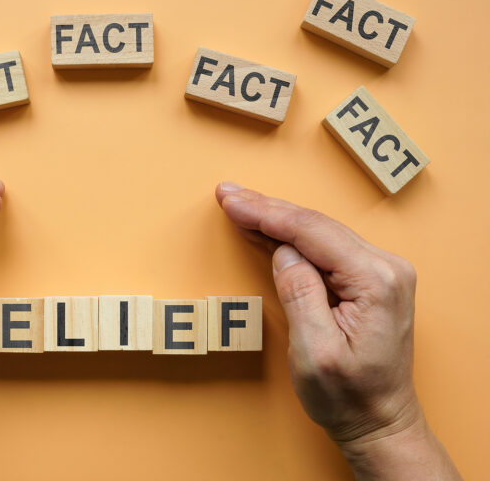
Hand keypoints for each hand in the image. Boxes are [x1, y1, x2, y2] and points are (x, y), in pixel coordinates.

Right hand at [216, 182, 460, 479]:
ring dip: (277, 218)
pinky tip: (268, 227)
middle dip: (267, 209)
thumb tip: (284, 252)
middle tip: (228, 194)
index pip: (312, 233)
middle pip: (316, 225)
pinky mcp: (369, 279)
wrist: (379, 421)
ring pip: (319, 231)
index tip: (232, 201)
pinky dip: (292, 236)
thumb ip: (300, 294)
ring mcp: (381, 271)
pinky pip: (325, 246)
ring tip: (240, 204)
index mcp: (375, 282)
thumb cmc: (349, 396)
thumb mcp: (315, 352)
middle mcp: (386, 268)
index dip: (267, 214)